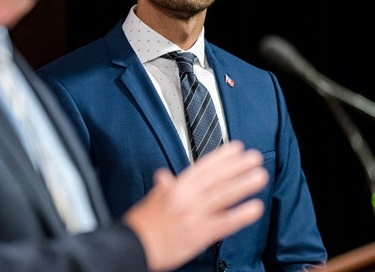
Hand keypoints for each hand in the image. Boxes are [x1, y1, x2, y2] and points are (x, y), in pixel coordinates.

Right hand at [122, 140, 267, 271]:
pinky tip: (254, 208)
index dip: (221, 157)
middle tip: (254, 158)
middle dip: (237, 166)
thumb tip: (163, 175)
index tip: (236, 149)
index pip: (202, 168)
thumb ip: (163, 187)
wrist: (135, 246)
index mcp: (175, 188)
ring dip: (243, 185)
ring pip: (223, 196)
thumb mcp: (151, 199)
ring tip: (259, 176)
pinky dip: (240, 215)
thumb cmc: (141, 225)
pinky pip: (225, 223)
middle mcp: (186, 198)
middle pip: (216, 178)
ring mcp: (194, 215)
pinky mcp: (200, 234)